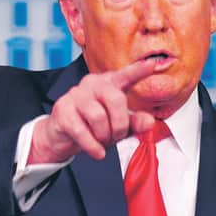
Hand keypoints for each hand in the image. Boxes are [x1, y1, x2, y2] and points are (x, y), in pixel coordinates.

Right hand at [28, 59, 156, 163]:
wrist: (63, 136)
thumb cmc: (94, 126)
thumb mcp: (118, 125)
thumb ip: (135, 122)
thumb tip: (149, 122)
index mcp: (110, 83)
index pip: (125, 75)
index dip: (138, 70)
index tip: (152, 64)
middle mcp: (93, 84)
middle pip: (115, 99)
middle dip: (120, 125)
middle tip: (117, 135)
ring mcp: (76, 95)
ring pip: (98, 116)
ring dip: (104, 136)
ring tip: (102, 140)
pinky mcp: (63, 110)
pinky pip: (82, 131)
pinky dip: (92, 146)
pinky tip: (97, 151)